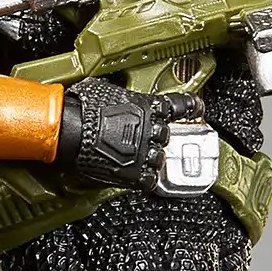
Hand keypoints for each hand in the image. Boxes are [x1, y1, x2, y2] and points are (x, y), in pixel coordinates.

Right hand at [61, 78, 204, 189]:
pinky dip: (146, 180)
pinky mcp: (135, 173)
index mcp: (148, 106)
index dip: (191, 107)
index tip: (198, 109)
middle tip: (145, 138)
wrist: (73, 130)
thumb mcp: (106, 90)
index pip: (180, 105)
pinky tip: (138, 177)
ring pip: (160, 158)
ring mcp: (145, 152)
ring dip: (151, 158)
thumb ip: (121, 96)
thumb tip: (116, 93)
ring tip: (137, 157)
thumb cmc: (85, 107)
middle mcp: (151, 129)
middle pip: (166, 135)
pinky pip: (150, 180)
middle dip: (157, 137)